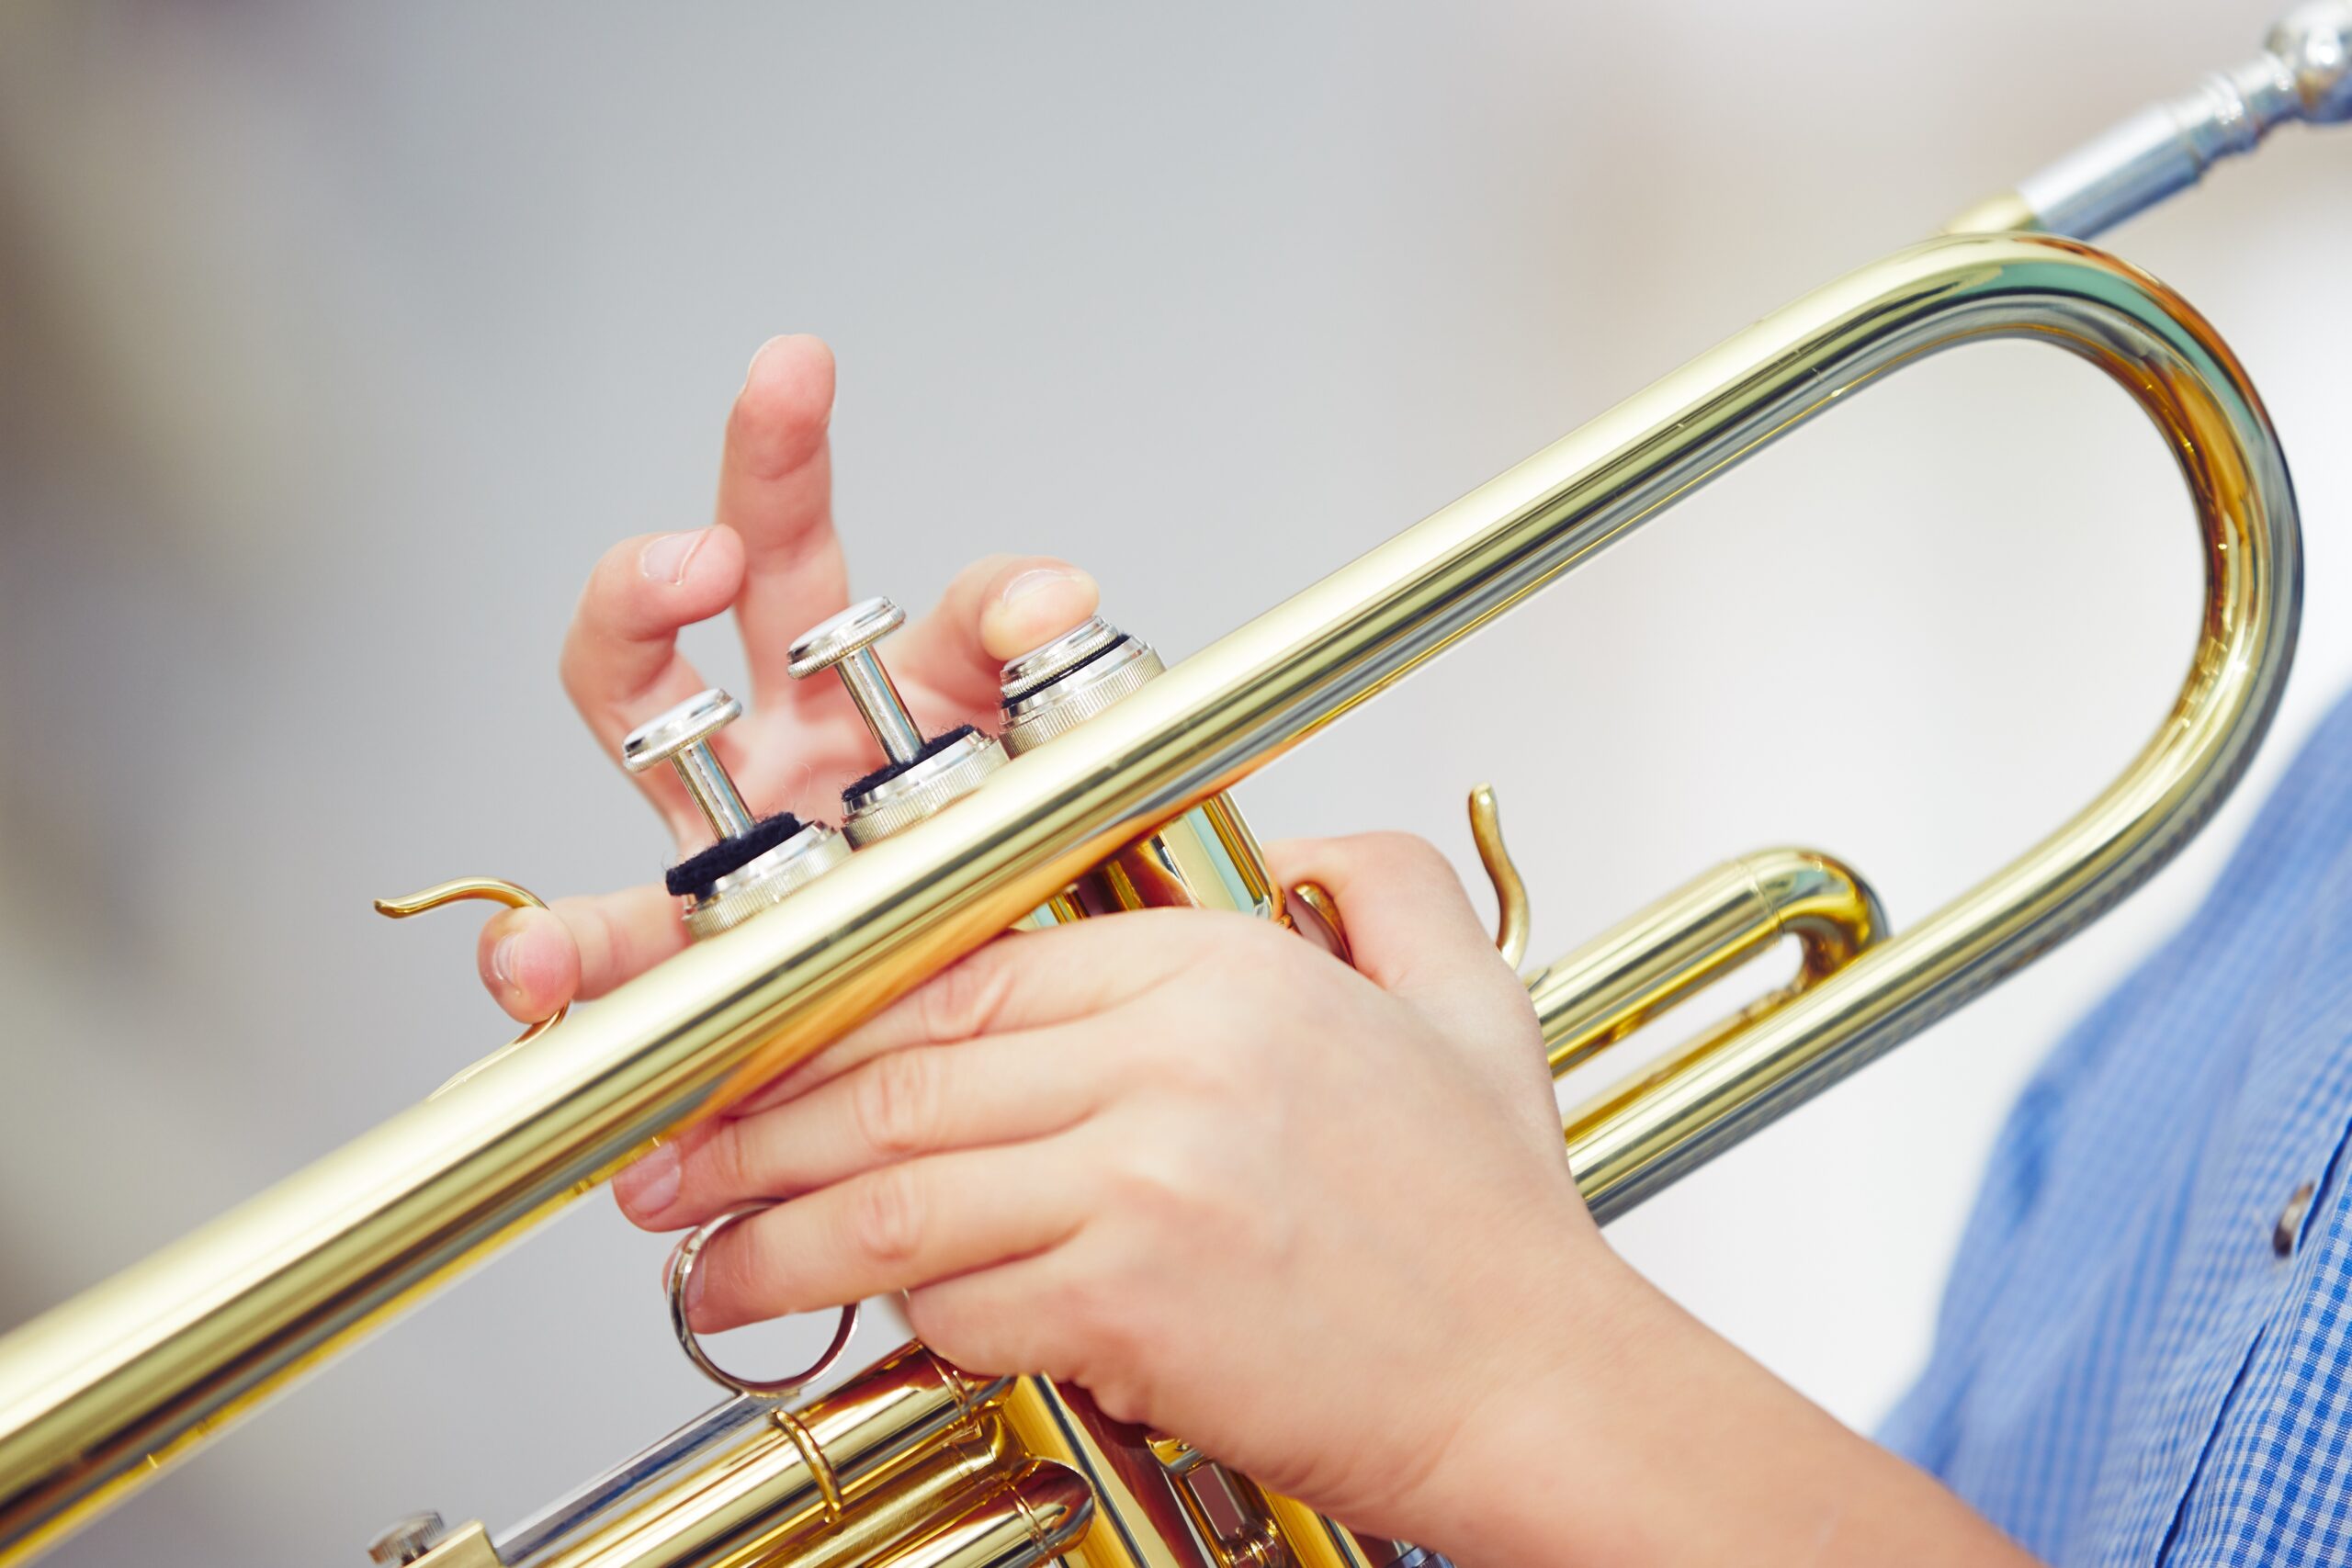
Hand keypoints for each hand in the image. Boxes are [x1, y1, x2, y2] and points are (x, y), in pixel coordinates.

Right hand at [475, 334, 1100, 1021]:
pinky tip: (525, 966)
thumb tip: (1065, 599)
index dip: (1007, 600)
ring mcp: (737, 817)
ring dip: (635, 605)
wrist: (979, 1061)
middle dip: (775, 462)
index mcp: (927, 700)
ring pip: (644, 685)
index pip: (967, 613)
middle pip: (769, 561)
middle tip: (791, 381)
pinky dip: (551, 948)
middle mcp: (815, 728)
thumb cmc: (1012, 919)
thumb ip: (1065, 690)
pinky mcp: (690, 938)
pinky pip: (606, 938)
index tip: (1052, 610)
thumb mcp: (1060, 802)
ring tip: (669, 572)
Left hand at [611, 830, 1596, 1541]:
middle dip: (759, 1131)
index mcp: (1222, 969)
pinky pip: (961, 1306)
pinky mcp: (1130, 1300)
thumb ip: (1379, 884)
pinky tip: (862, 1339)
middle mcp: (1173, 1055)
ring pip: (896, 1195)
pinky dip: (908, 1330)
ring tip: (711, 1270)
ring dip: (777, 1241)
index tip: (766, 1057)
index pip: (967, 969)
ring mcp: (1146, 1175)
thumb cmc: (1490, 1227)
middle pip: (901, 1077)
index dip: (837, 1020)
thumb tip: (1304, 847)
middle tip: (680, 1167)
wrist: (1543, 1386)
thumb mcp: (1465, 1003)